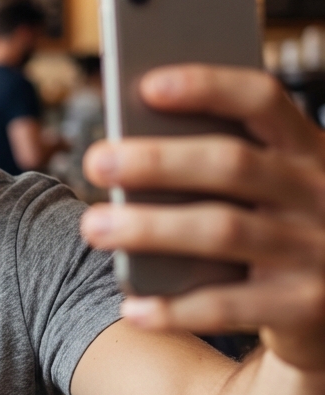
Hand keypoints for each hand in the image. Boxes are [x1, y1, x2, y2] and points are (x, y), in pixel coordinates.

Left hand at [80, 65, 324, 371]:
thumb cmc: (276, 230)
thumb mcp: (268, 188)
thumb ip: (220, 165)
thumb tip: (127, 153)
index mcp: (309, 149)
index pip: (262, 100)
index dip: (207, 87)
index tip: (146, 86)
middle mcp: (322, 193)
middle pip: (232, 164)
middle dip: (157, 161)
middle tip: (94, 161)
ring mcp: (318, 251)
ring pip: (223, 231)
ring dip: (150, 228)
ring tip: (92, 228)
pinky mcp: (306, 307)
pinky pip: (228, 307)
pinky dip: (175, 308)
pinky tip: (132, 308)